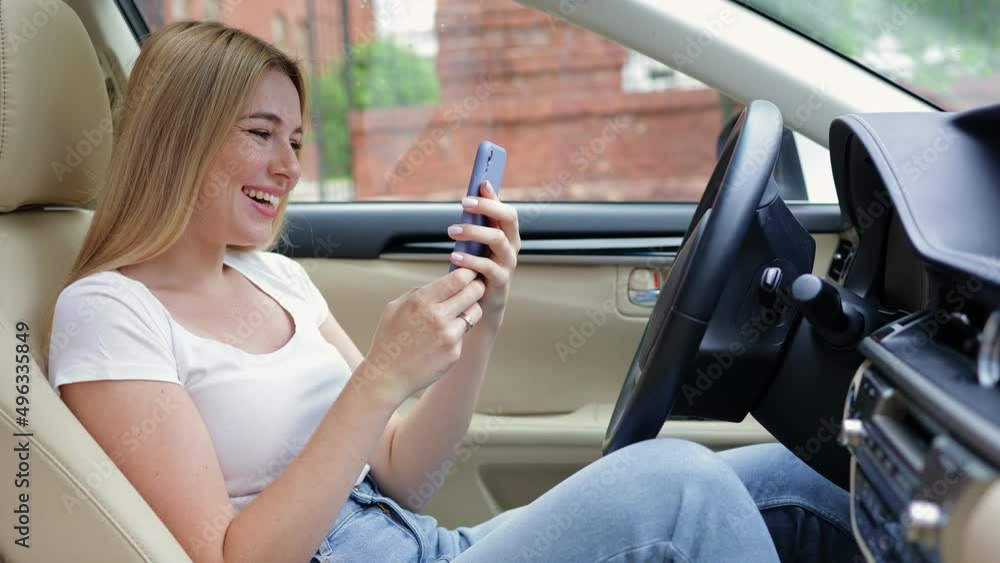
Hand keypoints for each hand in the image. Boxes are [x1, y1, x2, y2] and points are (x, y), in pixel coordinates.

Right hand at [358, 268, 485, 403]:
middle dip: (476, 287)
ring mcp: (448, 336)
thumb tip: (443, 282)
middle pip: (475, 291)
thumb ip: (420, 292)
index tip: (468, 274)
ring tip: (456, 313)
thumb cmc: (389, 338)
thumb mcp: (396, 307)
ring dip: (469, 310)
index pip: (459, 278)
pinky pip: (464, 334)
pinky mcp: (454, 352)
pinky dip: (456, 333)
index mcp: (421, 300)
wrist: (387, 375)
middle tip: (473, 288)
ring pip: (475, 312)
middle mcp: (438, 316)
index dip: (468, 273)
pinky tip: (440, 340)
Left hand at [447, 180, 520, 320]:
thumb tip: (470, 196)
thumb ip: (477, 223)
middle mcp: (512, 246)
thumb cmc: (477, 269)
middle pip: (508, 219)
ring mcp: (508, 263)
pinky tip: (454, 257)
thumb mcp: (477, 244)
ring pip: (497, 239)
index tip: (480, 183)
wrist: (482, 304)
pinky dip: (470, 260)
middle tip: (463, 203)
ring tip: (452, 230)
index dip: (495, 196)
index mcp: (508, 234)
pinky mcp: (500, 281)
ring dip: (474, 231)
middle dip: (488, 207)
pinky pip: (487, 267)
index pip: (506, 209)